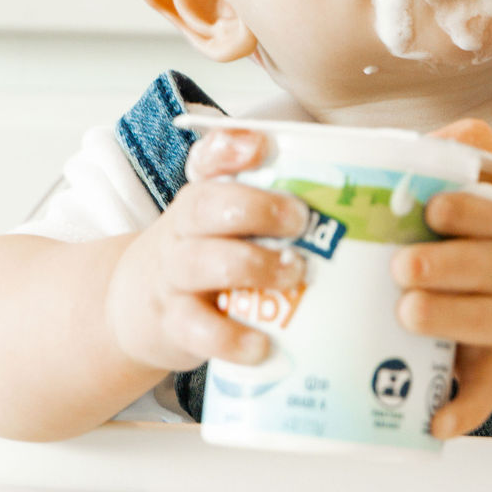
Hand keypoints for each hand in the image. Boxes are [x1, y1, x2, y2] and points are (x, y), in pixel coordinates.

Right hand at [104, 128, 309, 372]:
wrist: (134, 306)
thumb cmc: (207, 258)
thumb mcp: (225, 226)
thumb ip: (276, 209)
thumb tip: (358, 202)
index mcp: (203, 197)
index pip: (209, 161)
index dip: (230, 148)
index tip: (261, 146)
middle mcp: (184, 229)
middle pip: (206, 206)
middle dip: (255, 208)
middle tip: (300, 220)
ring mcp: (174, 276)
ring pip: (201, 263)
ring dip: (252, 266)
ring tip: (293, 273)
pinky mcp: (173, 324)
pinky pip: (198, 329)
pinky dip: (231, 338)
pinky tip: (262, 345)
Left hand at [390, 119, 491, 437]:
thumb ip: (467, 150)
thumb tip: (419, 138)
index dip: (467, 209)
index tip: (432, 206)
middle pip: (491, 266)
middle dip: (447, 265)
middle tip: (403, 265)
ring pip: (488, 322)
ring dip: (449, 319)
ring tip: (407, 314)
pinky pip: (488, 390)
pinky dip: (465, 408)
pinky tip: (436, 419)